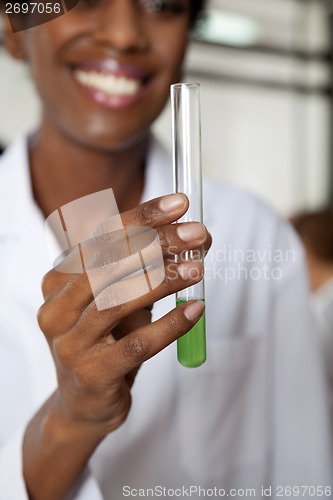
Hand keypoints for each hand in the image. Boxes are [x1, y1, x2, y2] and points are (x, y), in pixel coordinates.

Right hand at [37, 193, 209, 432]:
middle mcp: (56, 308)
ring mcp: (70, 343)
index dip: (142, 217)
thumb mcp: (119, 297)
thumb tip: (195, 237)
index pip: (101, 237)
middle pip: (108, 264)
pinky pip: (138, 344)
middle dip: (158, 243)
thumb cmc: (105, 340)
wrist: (83, 402)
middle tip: (197, 234)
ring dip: (165, 280)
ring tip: (198, 268)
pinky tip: (196, 310)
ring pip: (119, 301)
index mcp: (59, 281)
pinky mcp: (91, 374)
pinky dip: (171, 325)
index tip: (180, 203)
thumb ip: (147, 267)